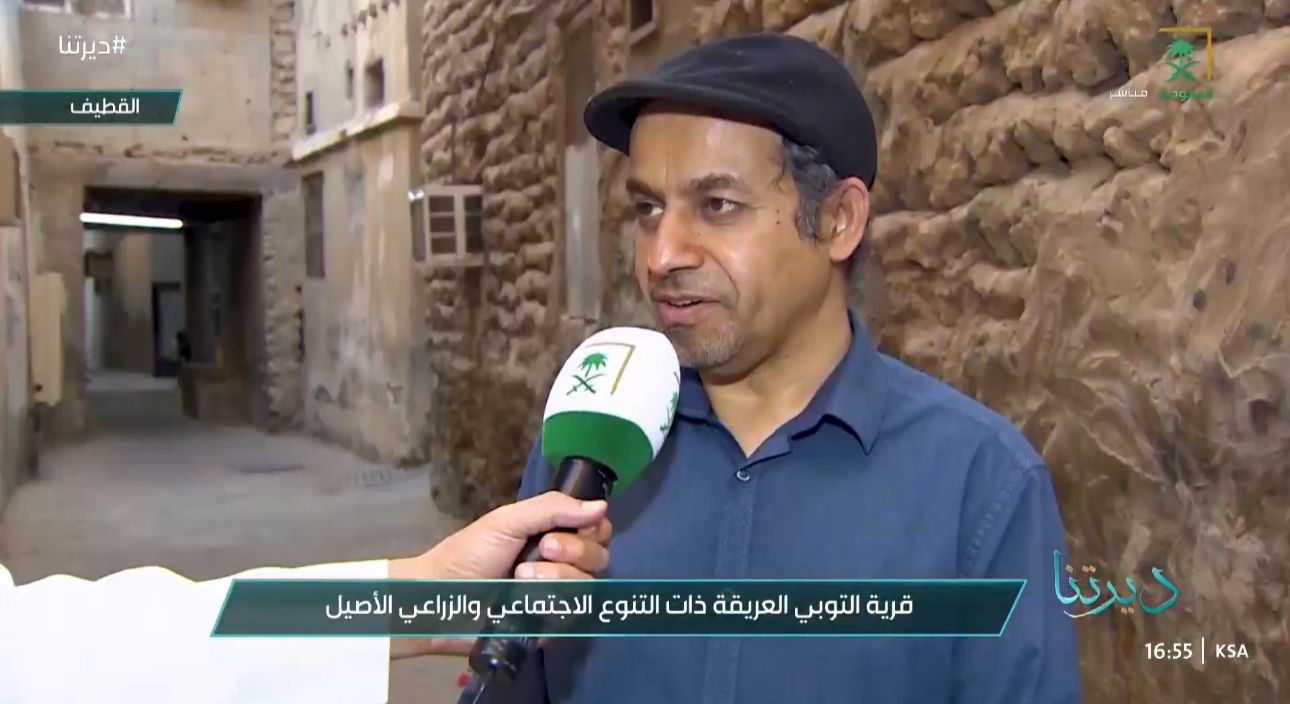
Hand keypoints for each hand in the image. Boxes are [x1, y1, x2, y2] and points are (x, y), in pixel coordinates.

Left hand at [387, 491, 612, 657]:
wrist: (438, 599)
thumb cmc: (468, 554)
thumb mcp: (507, 520)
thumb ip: (552, 509)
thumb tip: (602, 506)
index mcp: (554, 536)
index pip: (598, 530)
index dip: (591, 529)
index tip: (566, 526)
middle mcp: (561, 565)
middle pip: (599, 558)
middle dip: (575, 550)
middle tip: (544, 549)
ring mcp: (556, 598)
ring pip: (587, 587)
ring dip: (556, 578)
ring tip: (522, 577)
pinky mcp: (547, 627)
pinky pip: (570, 617)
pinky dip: (549, 604)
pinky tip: (524, 601)